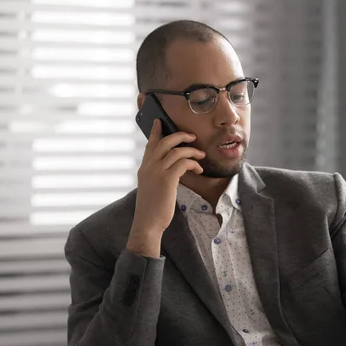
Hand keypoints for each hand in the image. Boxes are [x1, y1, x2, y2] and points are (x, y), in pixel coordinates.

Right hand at [127, 119, 204, 257]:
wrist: (147, 224)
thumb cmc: (152, 209)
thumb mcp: (151, 188)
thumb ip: (156, 176)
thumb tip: (171, 169)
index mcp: (144, 168)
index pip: (150, 145)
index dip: (156, 132)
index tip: (160, 122)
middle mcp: (149, 167)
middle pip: (165, 142)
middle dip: (180, 136)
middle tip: (192, 137)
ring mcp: (157, 172)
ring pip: (177, 151)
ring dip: (192, 151)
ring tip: (201, 156)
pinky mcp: (167, 179)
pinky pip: (183, 163)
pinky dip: (193, 163)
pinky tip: (198, 169)